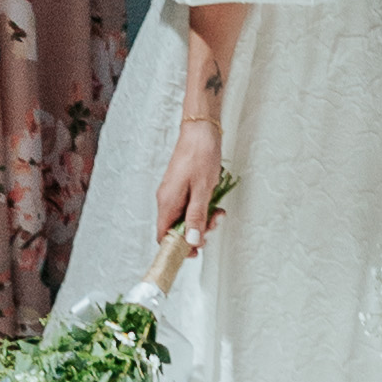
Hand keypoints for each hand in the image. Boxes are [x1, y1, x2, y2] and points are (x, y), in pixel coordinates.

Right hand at [153, 104, 223, 250]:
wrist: (201, 129)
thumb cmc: (201, 155)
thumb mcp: (203, 190)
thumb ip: (197, 216)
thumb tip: (192, 240)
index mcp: (167, 202)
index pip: (163, 236)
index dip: (177, 248)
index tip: (194, 251)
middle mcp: (167, 199)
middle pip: (176, 229)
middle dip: (196, 232)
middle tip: (213, 224)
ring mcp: (173, 193)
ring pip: (185, 218)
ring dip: (202, 219)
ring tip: (218, 212)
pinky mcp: (181, 188)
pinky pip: (189, 206)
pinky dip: (202, 208)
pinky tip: (214, 203)